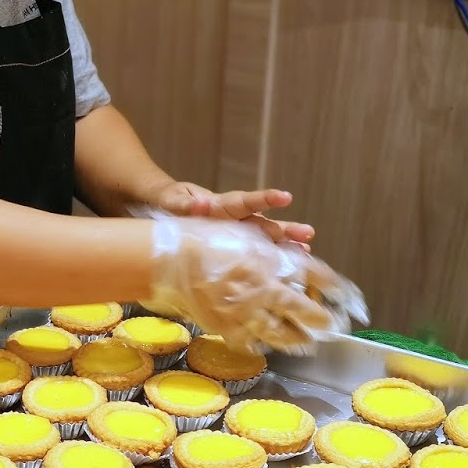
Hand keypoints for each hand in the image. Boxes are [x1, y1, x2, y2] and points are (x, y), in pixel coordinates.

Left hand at [145, 181, 313, 248]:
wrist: (158, 205)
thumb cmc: (165, 200)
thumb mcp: (168, 199)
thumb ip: (183, 203)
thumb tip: (200, 204)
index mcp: (218, 205)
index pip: (243, 202)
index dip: (263, 200)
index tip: (285, 197)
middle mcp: (230, 218)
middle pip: (260, 223)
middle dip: (284, 229)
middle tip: (308, 234)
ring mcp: (231, 233)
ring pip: (261, 239)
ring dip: (282, 245)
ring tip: (307, 251)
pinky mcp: (226, 246)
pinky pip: (248, 254)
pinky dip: (264, 261)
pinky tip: (282, 270)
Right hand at [148, 217, 366, 350]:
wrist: (168, 257)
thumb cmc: (205, 237)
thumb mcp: (246, 235)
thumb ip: (274, 251)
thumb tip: (299, 264)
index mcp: (271, 260)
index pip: (317, 275)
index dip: (337, 287)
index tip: (349, 296)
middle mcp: (262, 287)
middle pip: (304, 310)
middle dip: (322, 320)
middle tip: (332, 327)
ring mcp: (244, 311)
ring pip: (281, 333)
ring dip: (297, 340)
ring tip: (306, 343)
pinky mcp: (225, 327)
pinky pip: (249, 342)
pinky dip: (260, 345)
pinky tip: (265, 344)